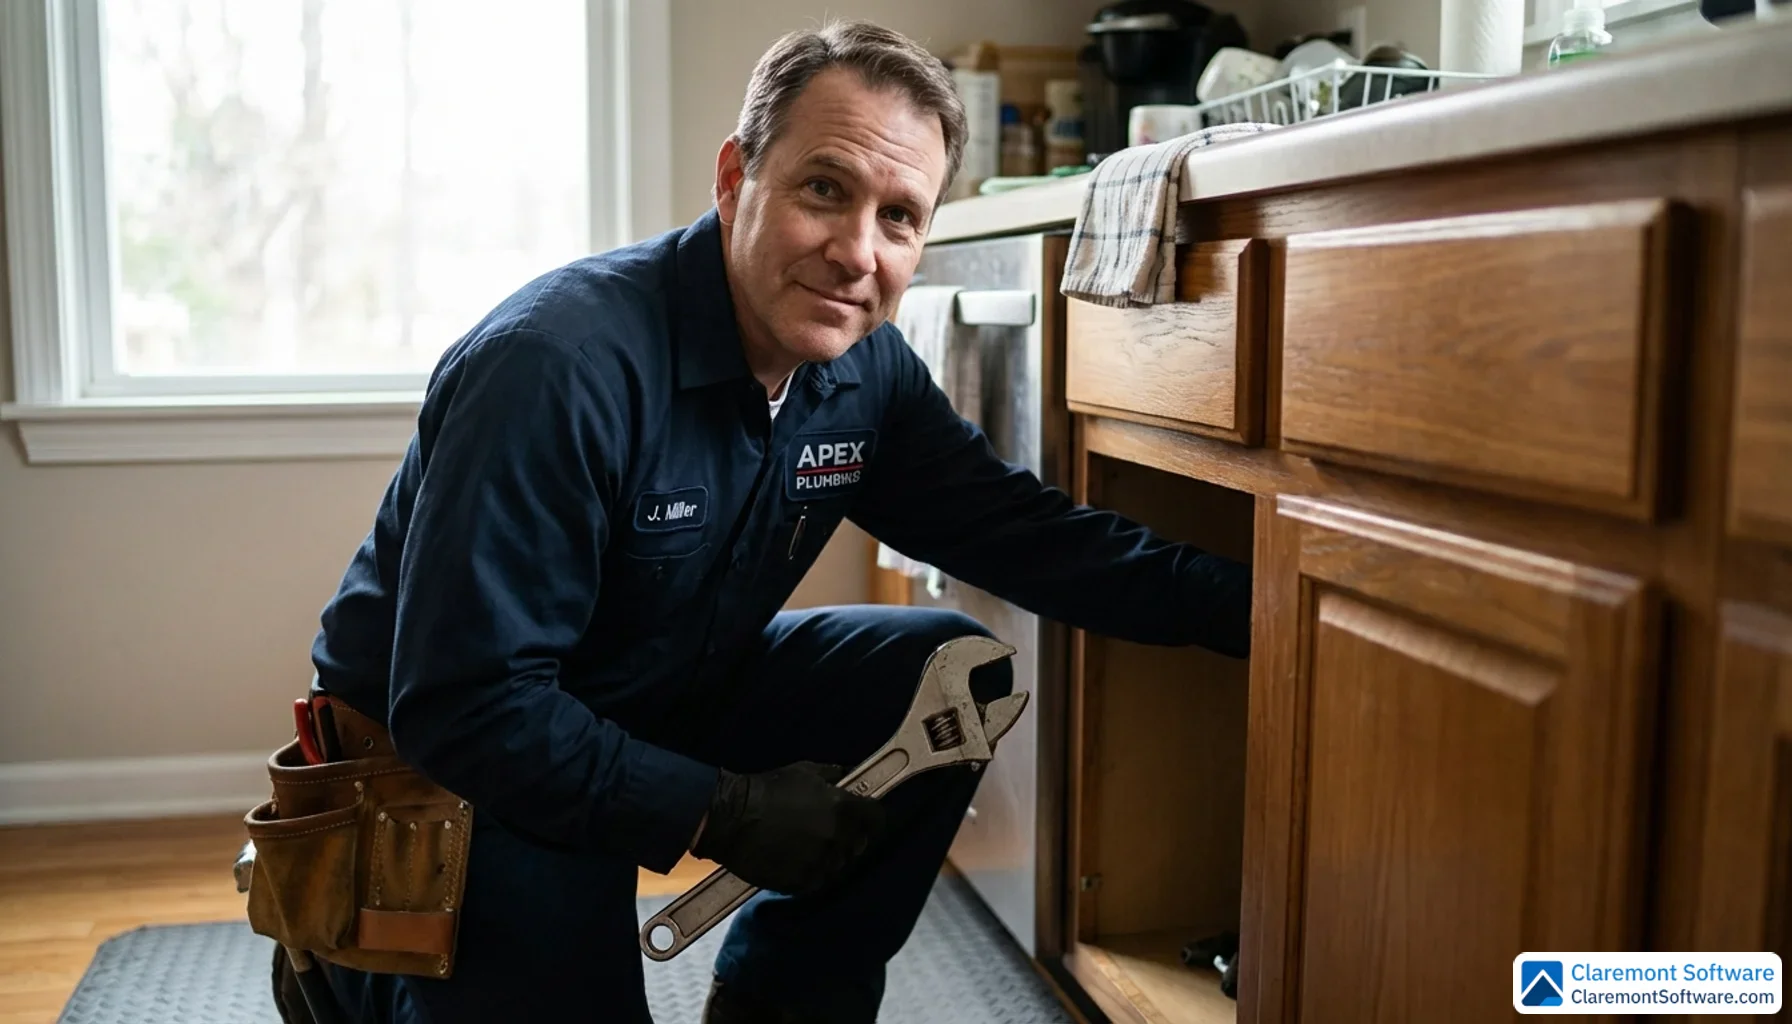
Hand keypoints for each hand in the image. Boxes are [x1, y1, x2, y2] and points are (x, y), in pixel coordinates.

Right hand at [692, 761, 885, 895]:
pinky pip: (817, 880)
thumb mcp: (804, 772)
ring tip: (808, 845)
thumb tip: (846, 778)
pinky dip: (811, 872)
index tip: (867, 817)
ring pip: (838, 864)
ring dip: (830, 856)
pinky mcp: (802, 883)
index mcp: (843, 809)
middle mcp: (837, 838)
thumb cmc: (767, 789)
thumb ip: (833, 776)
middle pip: (859, 844)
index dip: (872, 818)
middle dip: (850, 837)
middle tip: (831, 830)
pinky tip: (795, 859)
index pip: (877, 818)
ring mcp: (820, 863)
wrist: (732, 818)